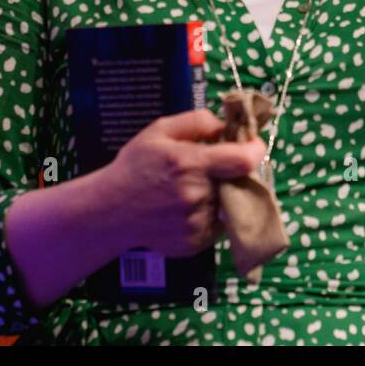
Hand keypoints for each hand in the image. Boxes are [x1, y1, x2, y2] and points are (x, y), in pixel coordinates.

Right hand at [98, 108, 267, 256]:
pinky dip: (210, 215)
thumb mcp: (159, 131)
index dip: (255, 150)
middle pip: (238, 181)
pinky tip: (186, 208)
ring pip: (228, 204)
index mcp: (191, 164)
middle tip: (213, 168)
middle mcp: (198, 195)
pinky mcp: (195, 243)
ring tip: (191, 190)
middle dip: (232, 172)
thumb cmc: (135, 167)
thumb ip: (196, 121)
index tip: (253, 145)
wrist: (109, 211)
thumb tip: (225, 125)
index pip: (244, 160)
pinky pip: (217, 225)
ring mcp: (197, 223)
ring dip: (220, 195)